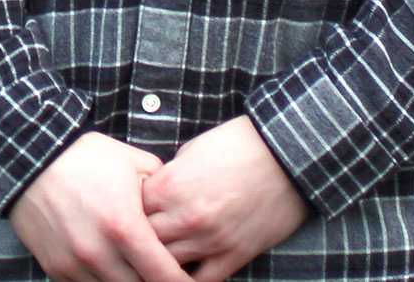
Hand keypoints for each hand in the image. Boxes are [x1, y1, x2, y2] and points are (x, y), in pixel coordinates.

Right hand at [7, 131, 192, 281]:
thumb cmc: (84, 158)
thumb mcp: (132, 162)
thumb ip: (162, 190)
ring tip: (134, 265)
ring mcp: (75, 264)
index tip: (190, 279)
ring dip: (128, 280)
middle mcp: (99, 253)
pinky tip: (108, 264)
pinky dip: (101, 279)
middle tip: (160, 267)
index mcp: (124, 227)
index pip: (165, 276)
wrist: (28, 159)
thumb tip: (179, 209)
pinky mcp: (56, 268)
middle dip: (154, 279)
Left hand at [139, 116, 309, 280]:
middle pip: (144, 241)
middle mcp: (185, 216)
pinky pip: (202, 281)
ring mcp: (210, 240)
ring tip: (158, 257)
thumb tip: (151, 197)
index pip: (129, 212)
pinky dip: (188, 280)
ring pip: (167, 265)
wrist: (285, 155)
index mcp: (169, 186)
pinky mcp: (235, 255)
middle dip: (140, 238)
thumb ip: (167, 179)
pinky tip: (183, 272)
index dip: (128, 211)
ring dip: (161, 260)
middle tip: (140, 237)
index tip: (132, 211)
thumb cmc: (237, 145)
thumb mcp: (190, 152)